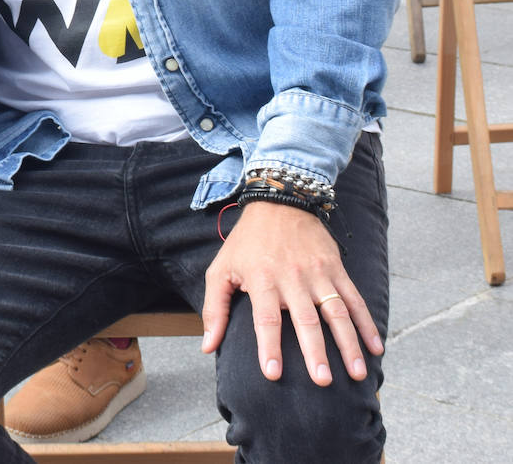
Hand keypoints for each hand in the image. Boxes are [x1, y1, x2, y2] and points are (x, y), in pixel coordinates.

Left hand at [202, 201, 382, 385]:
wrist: (279, 202)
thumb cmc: (246, 243)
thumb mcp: (220, 269)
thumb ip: (214, 308)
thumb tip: (208, 347)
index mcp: (262, 279)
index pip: (265, 318)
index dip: (269, 347)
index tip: (273, 374)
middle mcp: (292, 278)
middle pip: (305, 319)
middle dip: (314, 351)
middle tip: (322, 380)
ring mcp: (318, 274)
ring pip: (337, 313)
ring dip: (349, 344)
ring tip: (356, 373)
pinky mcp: (336, 269)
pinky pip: (355, 299)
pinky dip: (368, 324)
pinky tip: (376, 348)